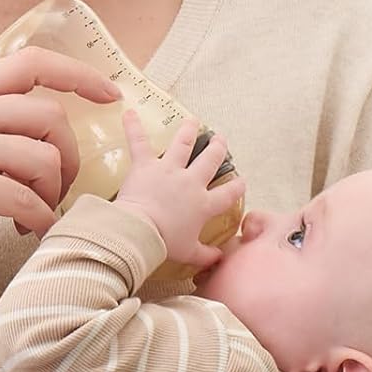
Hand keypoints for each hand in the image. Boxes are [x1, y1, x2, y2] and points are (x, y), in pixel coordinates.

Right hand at [0, 46, 122, 293]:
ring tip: (36, 214)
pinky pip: (26, 199)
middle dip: (69, 159)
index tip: (111, 95)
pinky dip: (39, 220)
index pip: (31, 63)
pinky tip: (30, 231)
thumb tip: (61, 125)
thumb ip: (0, 125)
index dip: (78, 75)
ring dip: (52, 195)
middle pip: (50, 116)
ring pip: (44, 159)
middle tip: (58, 190)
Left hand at [114, 112, 245, 271]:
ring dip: (189, 131)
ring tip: (194, 121)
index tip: (241, 181)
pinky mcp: (146, 165)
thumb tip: (219, 258)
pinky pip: (139, 142)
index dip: (237, 187)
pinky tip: (130, 112)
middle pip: (210, 161)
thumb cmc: (166, 243)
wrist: (141, 231)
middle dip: (217, 149)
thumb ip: (206, 255)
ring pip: (183, 144)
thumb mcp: (190, 252)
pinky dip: (133, 127)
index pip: (228, 194)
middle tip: (221, 140)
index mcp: (204, 204)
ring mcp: (169, 170)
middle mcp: (191, 182)